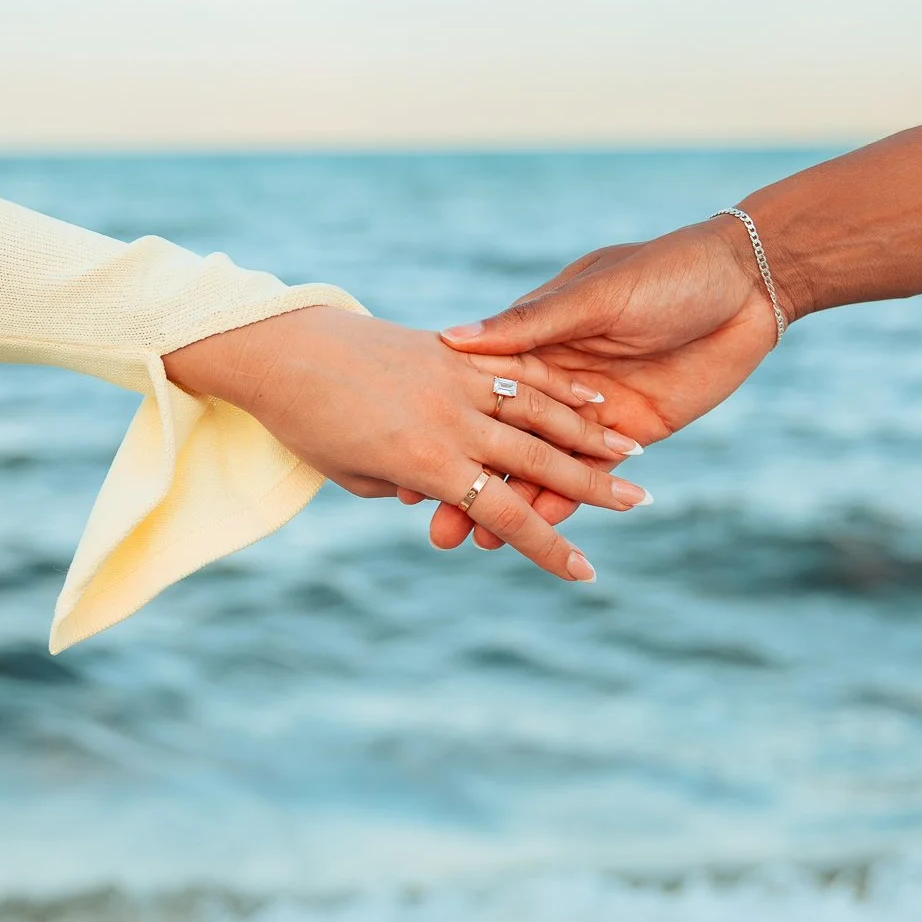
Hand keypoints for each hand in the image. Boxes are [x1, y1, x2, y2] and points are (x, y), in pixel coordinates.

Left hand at [164, 306, 651, 580]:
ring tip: (633, 450)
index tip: (585, 574)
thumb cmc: (307, 424)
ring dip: (589, 433)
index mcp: (426, 464)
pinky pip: (516, 370)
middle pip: (538, 461)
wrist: (281, 347)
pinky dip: (555, 386)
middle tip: (640, 503)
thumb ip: (412, 486)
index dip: (548, 549)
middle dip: (593, 486)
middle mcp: (450, 421)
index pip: (503, 515)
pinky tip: (587, 396)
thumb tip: (450, 492)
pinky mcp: (451, 350)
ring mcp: (455, 379)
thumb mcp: (358, 474)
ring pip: (538, 410)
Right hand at [430, 214, 780, 547]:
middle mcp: (561, 380)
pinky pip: (594, 477)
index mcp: (541, 337)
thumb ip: (532, 324)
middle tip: (436, 532)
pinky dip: (566, 506)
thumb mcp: (595, 295)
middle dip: (471, 484)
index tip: (413, 465)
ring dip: (512, 505)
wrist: (749, 284)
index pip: (483, 393)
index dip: (448, 429)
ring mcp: (597, 413)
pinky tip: (535, 532)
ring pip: (543, 468)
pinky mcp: (636, 436)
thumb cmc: (667, 272)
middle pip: (506, 442)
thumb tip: (453, 339)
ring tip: (475, 542)